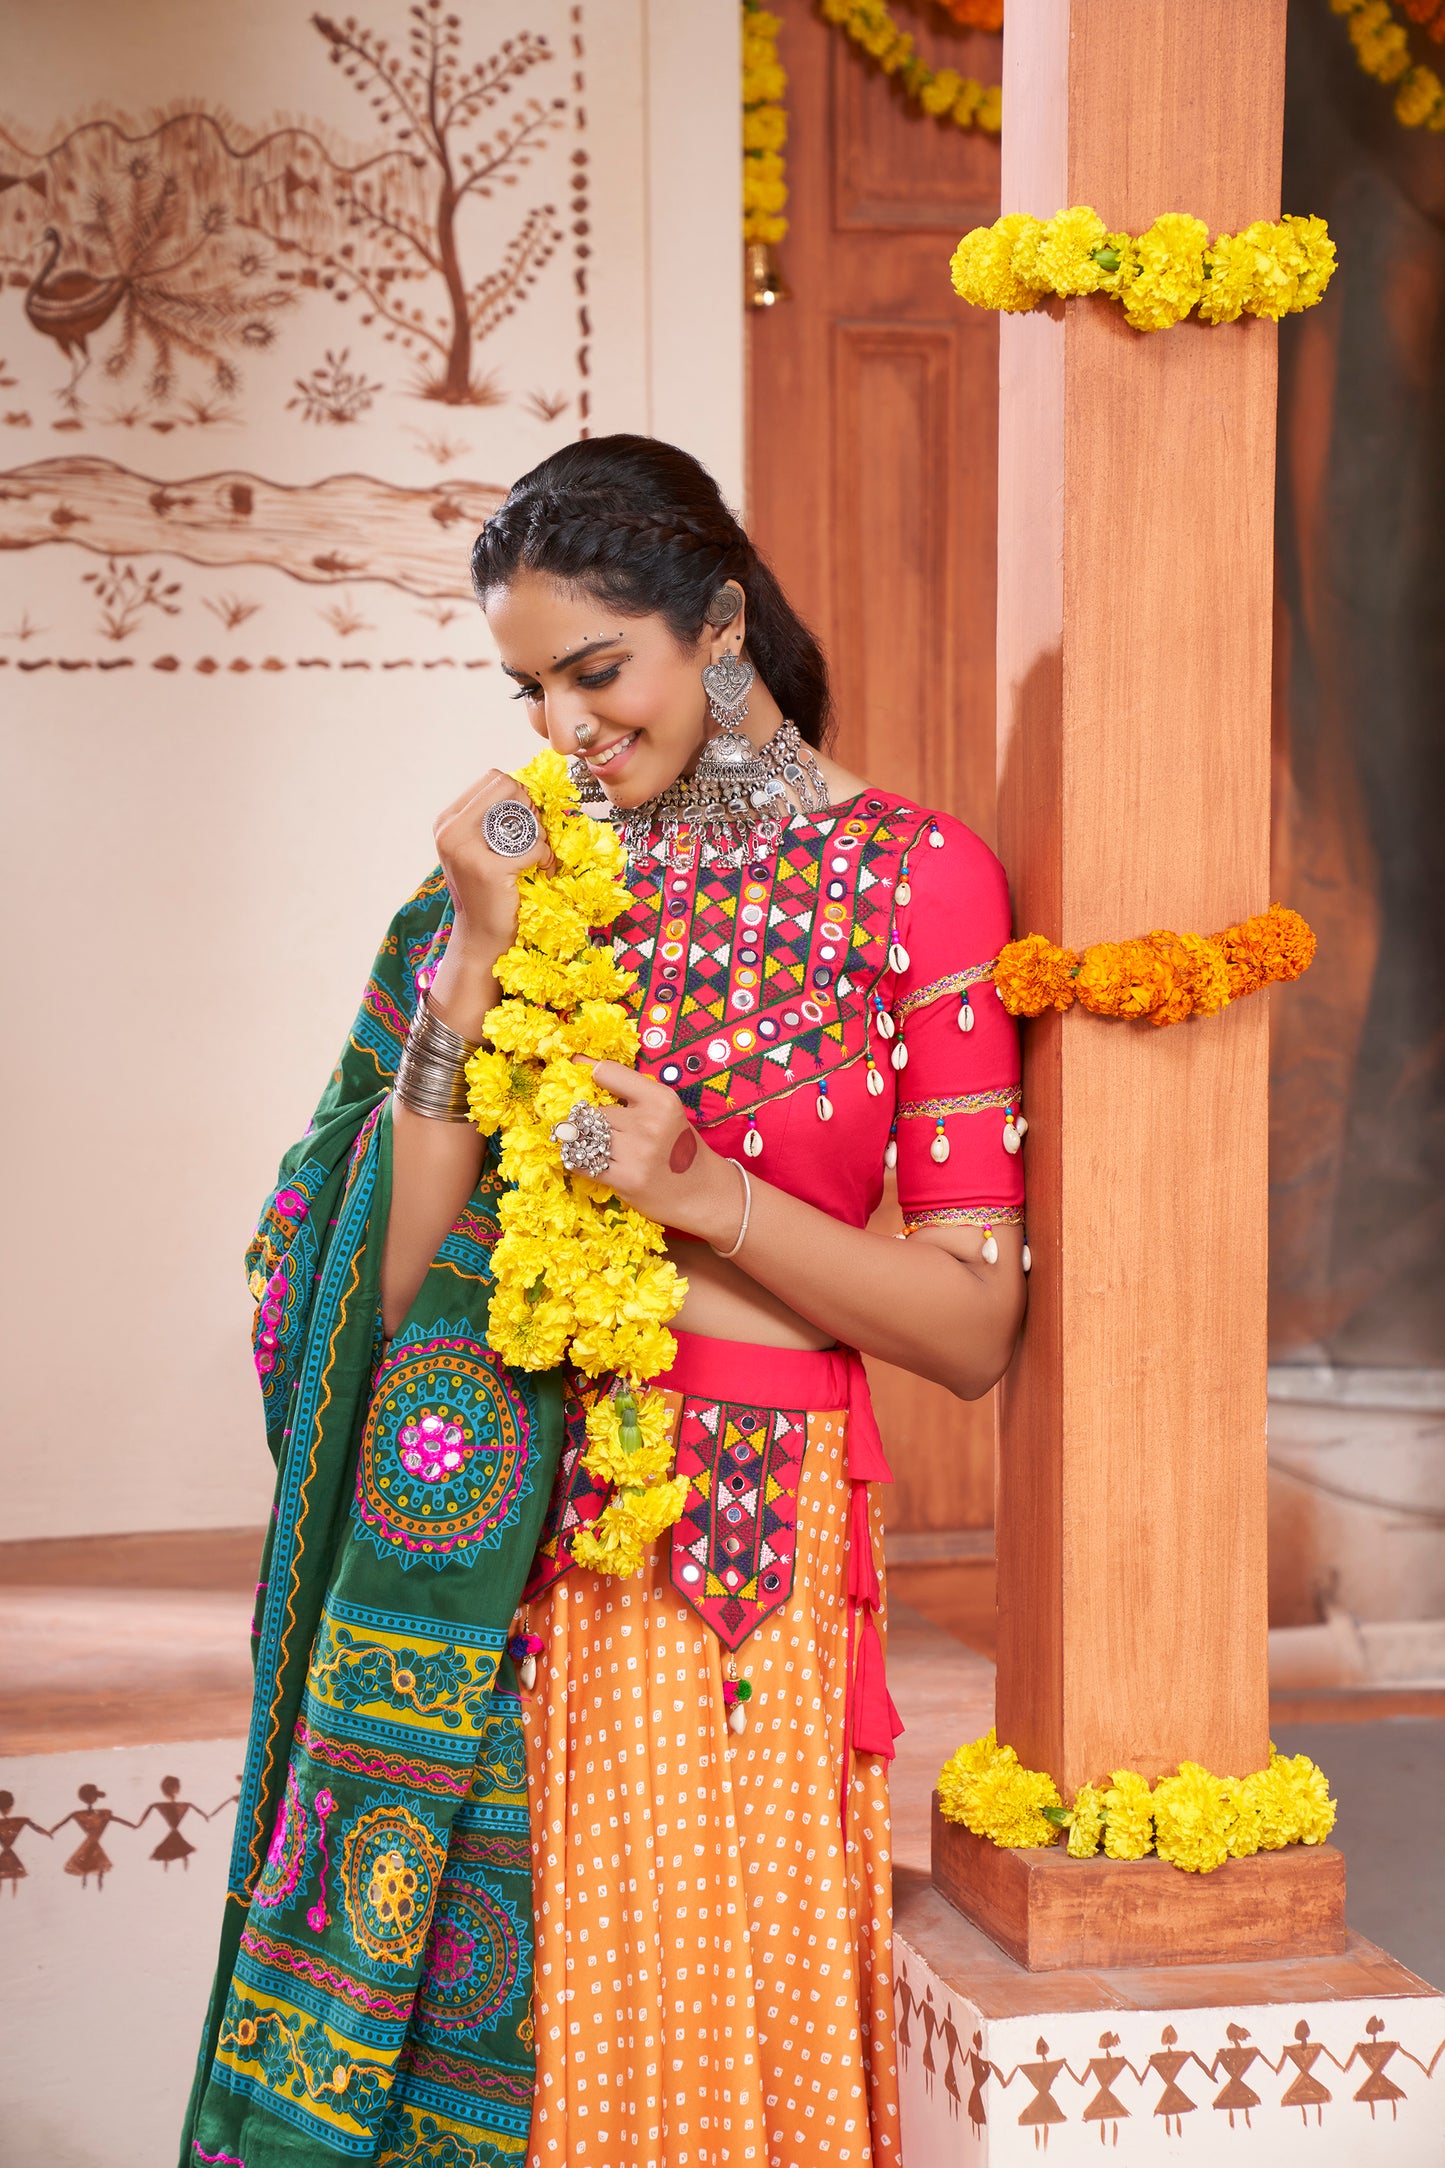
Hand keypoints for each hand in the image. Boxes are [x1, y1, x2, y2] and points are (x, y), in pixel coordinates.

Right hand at [428, 771, 553, 1035]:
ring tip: (533, 857)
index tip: (524, 820)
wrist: (481, 937)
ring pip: (525, 817)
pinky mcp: (488, 869)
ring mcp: (466, 849)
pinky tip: (540, 871)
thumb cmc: (487, 890)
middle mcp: (450, 830)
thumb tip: (528, 788)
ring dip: (539, 836)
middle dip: (531, 810)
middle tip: (533, 836)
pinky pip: (535, 848)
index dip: (518, 794)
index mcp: (447, 820)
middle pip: (509, 788)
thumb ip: (493, 817)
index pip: (494, 778)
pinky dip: (545, 859)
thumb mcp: (480, 847)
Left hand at [587, 1062, 743, 1247]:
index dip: (589, 1076)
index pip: (607, 1072)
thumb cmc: (679, 1147)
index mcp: (662, 1099)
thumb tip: (577, 1062)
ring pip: (585, 1135)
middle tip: (605, 1132)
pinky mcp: (626, 1179)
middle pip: (593, 1111)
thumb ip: (626, 1088)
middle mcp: (650, 1123)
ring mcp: (637, 1153)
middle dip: (592, 1121)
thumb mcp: (663, 1110)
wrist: (703, 1193)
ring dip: (584, 1142)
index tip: (582, 1081)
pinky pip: (581, 1163)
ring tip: (599, 1148)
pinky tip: (592, 1163)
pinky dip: (579, 1162)